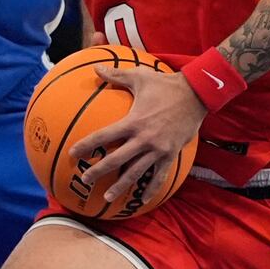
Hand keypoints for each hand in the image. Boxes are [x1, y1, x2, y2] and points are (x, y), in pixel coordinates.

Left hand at [69, 63, 206, 203]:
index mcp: (133, 122)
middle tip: (84, 180)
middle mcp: (143, 139)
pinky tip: (143, 200)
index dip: (86, 146)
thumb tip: (96, 68)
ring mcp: (158, 149)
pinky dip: (151, 189)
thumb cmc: (165, 84)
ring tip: (107, 197)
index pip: (103, 136)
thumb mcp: (140, 77)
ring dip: (120, 186)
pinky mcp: (170, 154)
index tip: (73, 154)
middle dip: (98, 171)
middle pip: (116, 160)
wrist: (197, 94)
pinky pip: (159, 176)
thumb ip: (116, 75)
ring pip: (135, 173)